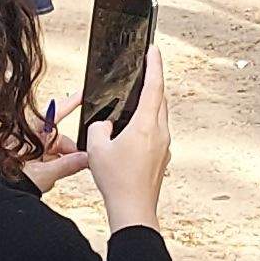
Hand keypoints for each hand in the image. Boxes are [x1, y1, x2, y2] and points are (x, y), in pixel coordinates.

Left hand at [19, 102, 91, 192]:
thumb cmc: (10, 179)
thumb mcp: (44, 174)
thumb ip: (67, 165)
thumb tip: (85, 158)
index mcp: (33, 133)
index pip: (56, 113)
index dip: (71, 103)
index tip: (82, 95)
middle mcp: (32, 139)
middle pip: (60, 138)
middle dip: (70, 149)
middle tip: (81, 160)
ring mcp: (32, 150)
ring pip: (56, 150)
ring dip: (62, 161)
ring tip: (61, 174)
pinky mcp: (31, 161)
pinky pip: (49, 160)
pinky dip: (54, 168)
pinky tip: (52, 178)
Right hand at [83, 51, 170, 230]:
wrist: (133, 210)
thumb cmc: (117, 181)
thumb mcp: (96, 147)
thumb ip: (99, 128)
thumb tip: (106, 125)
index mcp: (145, 126)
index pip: (154, 87)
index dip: (154, 66)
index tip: (154, 50)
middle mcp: (160, 133)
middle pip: (160, 100)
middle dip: (153, 84)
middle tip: (146, 70)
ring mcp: (163, 146)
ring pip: (159, 118)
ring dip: (149, 107)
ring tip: (135, 102)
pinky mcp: (162, 158)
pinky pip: (155, 134)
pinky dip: (146, 126)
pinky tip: (132, 133)